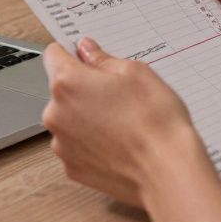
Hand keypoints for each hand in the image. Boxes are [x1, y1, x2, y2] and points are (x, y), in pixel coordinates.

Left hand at [42, 37, 214, 208]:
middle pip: (62, 90)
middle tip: (117, 95)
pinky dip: (91, 142)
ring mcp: (62, 144)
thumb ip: (103, 59)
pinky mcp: (72, 168)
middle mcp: (55, 114)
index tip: (88, 59)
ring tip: (121, 122)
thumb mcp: (136, 73)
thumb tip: (87, 51)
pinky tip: (118, 143)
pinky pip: (76, 145)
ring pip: (69, 119)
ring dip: (86, 116)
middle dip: (84, 88)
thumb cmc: (155, 121)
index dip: (73, 54)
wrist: (166, 171)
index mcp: (67, 83)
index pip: (54, 55)